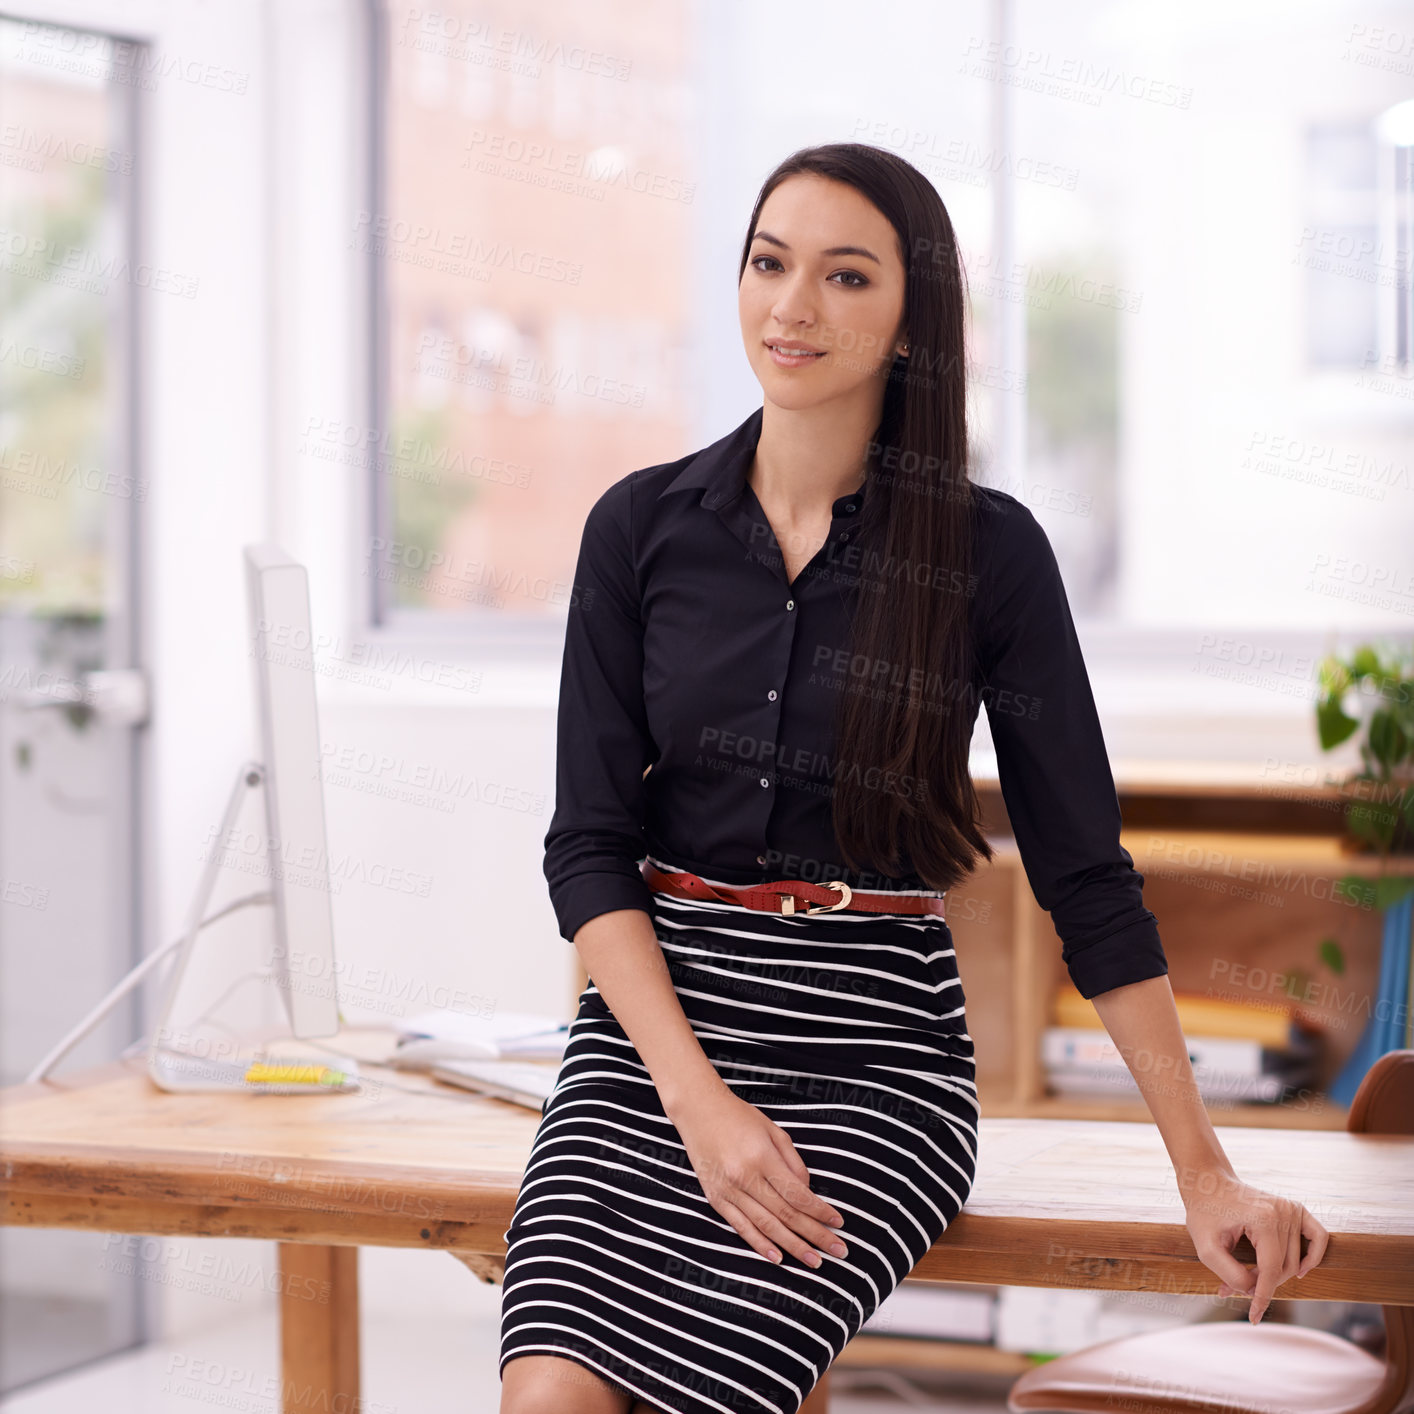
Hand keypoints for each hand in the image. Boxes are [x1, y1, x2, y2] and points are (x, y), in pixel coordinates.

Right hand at [670, 1085, 848, 1268]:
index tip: (839, 1223)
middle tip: (838, 1251)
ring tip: (814, 1262)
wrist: (698, 1110)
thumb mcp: (773, 1130)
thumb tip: (808, 1194)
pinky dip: (760, 1245)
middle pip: (786, 1214)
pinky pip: (741, 1227)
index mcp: (761, 1156)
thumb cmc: (740, 1117)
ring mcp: (728, 1190)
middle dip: (815, 1235)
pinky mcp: (715, 1198)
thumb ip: (793, 1163)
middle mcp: (744, 1176)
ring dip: (793, 1246)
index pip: (798, 1194)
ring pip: (766, 1226)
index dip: (820, 1212)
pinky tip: (778, 1258)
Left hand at [1179, 1166, 1328, 1322]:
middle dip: (1261, 1283)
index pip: (1271, 1270)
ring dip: (1274, 1274)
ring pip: (1295, 1261)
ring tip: (1246, 1276)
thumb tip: (1254, 1291)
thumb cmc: (1203, 1213)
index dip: (1262, 1298)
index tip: (1254, 1318)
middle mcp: (1283, 1212)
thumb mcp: (1205, 1247)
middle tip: (1232, 1286)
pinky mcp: (1297, 1208)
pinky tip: (1301, 1270)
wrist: (1208, 1183)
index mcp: (1263, 1219)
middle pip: (1283, 1268)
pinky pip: (1319, 1238)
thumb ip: (1229, 1273)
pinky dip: (1313, 1257)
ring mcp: (1292, 1208)